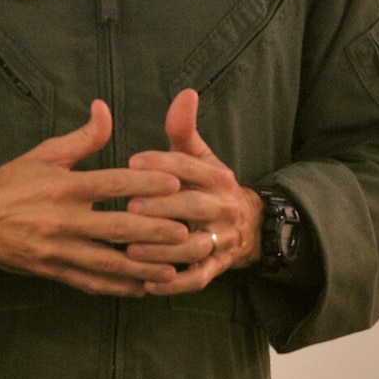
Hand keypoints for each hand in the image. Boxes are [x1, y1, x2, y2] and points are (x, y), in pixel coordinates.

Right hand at [0, 100, 188, 295]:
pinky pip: (90, 283)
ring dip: (143, 268)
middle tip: (186, 233)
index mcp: (62, 187)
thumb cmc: (10, 183)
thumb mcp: (44, 154)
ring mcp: (57, 250)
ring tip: (174, 269)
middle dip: (154, 232)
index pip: (112, 184)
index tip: (176, 183)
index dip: (146, 184)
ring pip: (107, 263)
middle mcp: (61, 220)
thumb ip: (82, 138)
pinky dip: (118, 287)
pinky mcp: (52, 271)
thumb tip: (105, 108)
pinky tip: (142, 287)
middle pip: (116, 228)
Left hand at [125, 89, 264, 294]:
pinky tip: (146, 284)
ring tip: (130, 249)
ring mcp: (222, 240)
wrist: (250, 226)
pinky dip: (174, 284)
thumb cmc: (209, 187)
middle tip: (128, 207)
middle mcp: (224, 208)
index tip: (132, 161)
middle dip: (162, 207)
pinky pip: (198, 279)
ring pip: (194, 247)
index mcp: (219, 178)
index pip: (191, 167)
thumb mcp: (201, 157)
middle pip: (194, 207)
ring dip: (163, 249)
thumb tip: (185, 93)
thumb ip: (185, 130)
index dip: (163, 164)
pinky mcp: (218, 268)